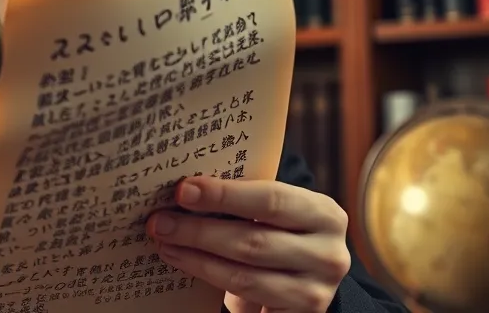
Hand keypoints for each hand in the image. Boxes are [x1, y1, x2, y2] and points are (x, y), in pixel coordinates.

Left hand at [146, 177, 350, 312]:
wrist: (305, 279)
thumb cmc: (281, 233)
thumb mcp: (277, 215)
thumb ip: (246, 200)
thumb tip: (187, 188)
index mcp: (324, 214)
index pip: (271, 200)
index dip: (224, 195)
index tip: (183, 190)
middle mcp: (328, 254)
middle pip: (253, 241)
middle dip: (199, 230)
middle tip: (160, 221)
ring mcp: (314, 292)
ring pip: (244, 277)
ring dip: (196, 258)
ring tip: (165, 243)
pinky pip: (243, 300)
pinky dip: (207, 277)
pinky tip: (183, 262)